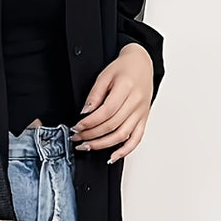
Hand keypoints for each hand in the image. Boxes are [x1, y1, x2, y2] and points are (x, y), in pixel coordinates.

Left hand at [70, 42, 153, 163]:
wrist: (142, 64)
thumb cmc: (124, 69)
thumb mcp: (105, 75)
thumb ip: (94, 94)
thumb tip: (85, 112)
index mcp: (126, 88)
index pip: (106, 112)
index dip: (89, 122)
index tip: (77, 127)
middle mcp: (136, 102)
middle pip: (112, 125)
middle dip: (91, 135)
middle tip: (77, 137)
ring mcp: (141, 113)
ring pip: (122, 135)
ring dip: (103, 145)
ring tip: (87, 146)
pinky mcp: (143, 119)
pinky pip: (136, 139)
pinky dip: (125, 150)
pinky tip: (112, 156)